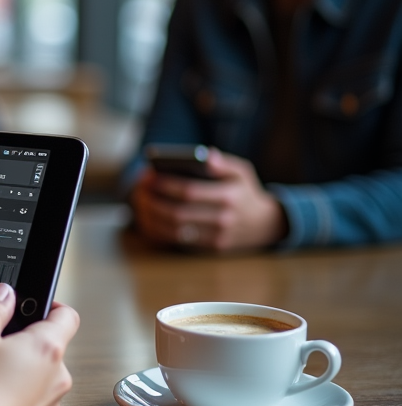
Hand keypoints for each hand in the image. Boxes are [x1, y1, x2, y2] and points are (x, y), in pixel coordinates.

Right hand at [0, 283, 78, 405]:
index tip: (36, 306)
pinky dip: (15, 403)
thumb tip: (4, 294)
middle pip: (50, 350)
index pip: (67, 315)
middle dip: (25, 345)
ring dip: (21, 376)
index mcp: (46, 347)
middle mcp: (57, 377)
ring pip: (40, 380)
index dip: (52, 306)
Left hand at [131, 148, 287, 251]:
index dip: (166, 184)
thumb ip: (223, 162)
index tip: (149, 176)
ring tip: (142, 202)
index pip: (189, 191)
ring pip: (175, 230)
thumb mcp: (241, 172)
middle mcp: (224, 220)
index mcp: (229, 197)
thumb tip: (205, 155)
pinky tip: (151, 217)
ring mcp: (217, 238)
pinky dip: (161, 230)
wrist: (265, 224)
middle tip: (140, 189)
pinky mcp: (210, 249)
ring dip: (153, 217)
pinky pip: (179, 242)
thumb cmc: (245, 192)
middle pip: (178, 213)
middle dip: (154, 200)